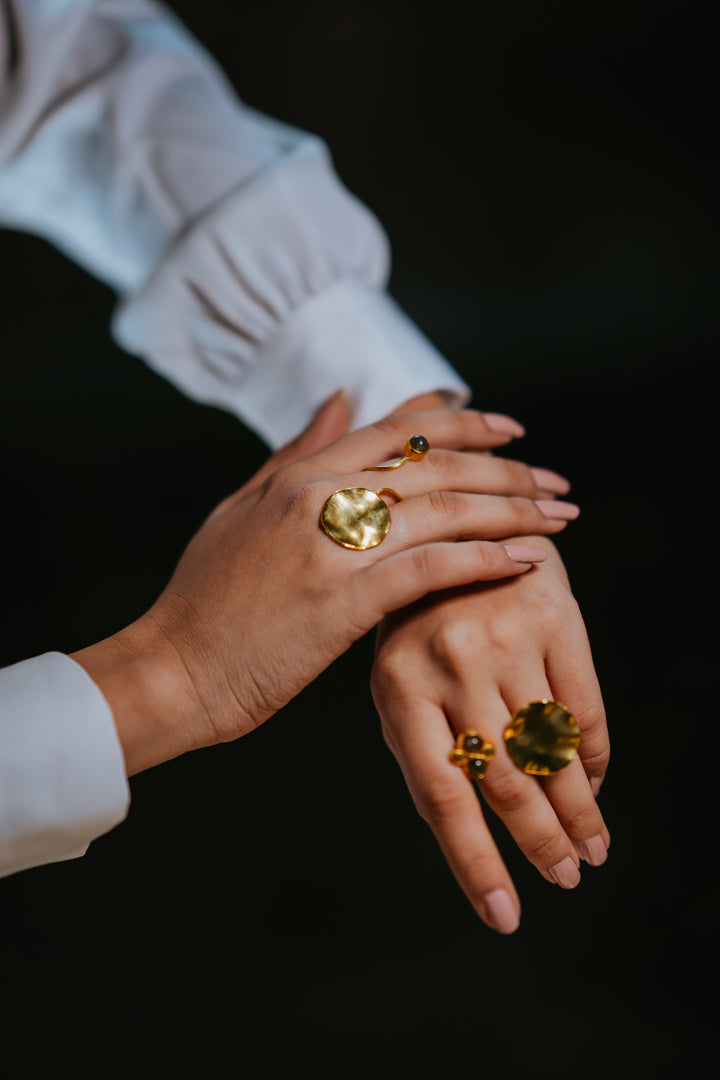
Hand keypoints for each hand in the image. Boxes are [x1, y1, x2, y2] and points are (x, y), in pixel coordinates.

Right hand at [73, 407, 573, 774]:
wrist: (171, 671)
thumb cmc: (204, 598)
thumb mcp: (242, 508)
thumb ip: (297, 452)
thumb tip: (342, 396)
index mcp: (299, 474)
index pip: (399, 429)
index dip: (464, 423)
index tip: (512, 430)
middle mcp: (319, 497)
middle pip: (437, 466)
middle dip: (509, 470)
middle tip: (556, 482)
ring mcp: (332, 548)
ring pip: (445, 511)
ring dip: (513, 510)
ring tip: (560, 516)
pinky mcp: (343, 603)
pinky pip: (432, 568)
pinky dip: (485, 559)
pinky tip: (527, 561)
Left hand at [371, 535, 609, 934]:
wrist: (458, 529)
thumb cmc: (418, 621)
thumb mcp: (395, 679)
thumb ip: (418, 749)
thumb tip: (462, 834)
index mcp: (398, 686)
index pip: (442, 795)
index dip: (475, 862)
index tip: (505, 917)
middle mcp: (451, 663)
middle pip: (506, 780)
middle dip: (540, 842)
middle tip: (565, 879)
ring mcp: (506, 639)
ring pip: (552, 751)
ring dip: (578, 811)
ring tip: (591, 851)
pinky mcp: (554, 619)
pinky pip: (585, 709)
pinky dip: (595, 758)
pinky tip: (597, 785)